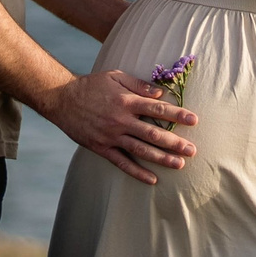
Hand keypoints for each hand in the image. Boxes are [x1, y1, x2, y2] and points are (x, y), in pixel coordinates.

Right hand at [39, 69, 198, 184]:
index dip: (177, 115)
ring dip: (162, 158)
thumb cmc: (91, 85)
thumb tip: (160, 93)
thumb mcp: (115, 77)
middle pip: (153, 133)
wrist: (61, 98)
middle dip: (175, 142)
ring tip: (179, 165)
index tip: (194, 120)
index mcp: (126, 101)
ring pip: (141, 150)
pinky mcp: (101, 147)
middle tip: (193, 150)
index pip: (158, 109)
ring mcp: (111, 136)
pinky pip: (122, 163)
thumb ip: (138, 85)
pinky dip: (137, 172)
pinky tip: (152, 180)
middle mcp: (121, 120)